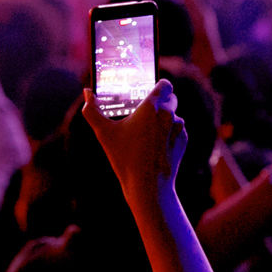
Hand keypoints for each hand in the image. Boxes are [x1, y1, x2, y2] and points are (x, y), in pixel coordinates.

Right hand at [81, 80, 187, 208]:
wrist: (149, 186)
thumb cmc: (125, 158)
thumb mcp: (104, 133)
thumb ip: (91, 110)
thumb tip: (87, 93)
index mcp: (151, 106)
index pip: (164, 84)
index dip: (157, 85)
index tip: (148, 91)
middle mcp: (169, 114)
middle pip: (169, 98)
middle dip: (158, 103)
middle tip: (143, 114)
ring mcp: (178, 128)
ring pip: (173, 115)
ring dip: (164, 119)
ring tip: (147, 133)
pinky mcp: (183, 141)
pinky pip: (178, 130)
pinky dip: (169, 133)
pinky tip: (156, 144)